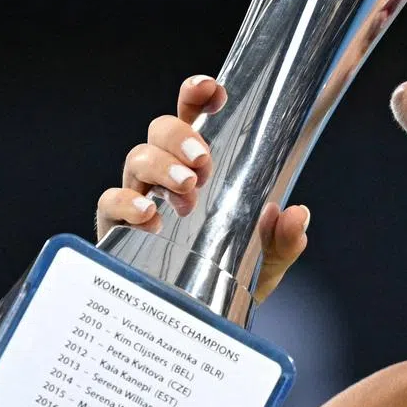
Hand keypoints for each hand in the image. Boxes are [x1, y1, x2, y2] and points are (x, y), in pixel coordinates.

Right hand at [95, 74, 309, 301]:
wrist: (201, 317)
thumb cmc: (232, 274)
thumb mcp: (268, 258)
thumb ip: (285, 238)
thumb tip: (296, 214)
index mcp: (201, 165)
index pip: (194, 116)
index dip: (197, 95)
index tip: (212, 90)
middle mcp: (166, 172)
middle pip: (160, 129)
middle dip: (180, 136)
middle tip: (203, 161)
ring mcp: (138, 196)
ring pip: (136, 158)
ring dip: (161, 167)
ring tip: (187, 191)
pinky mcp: (117, 226)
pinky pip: (110, 202)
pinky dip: (126, 203)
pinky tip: (150, 218)